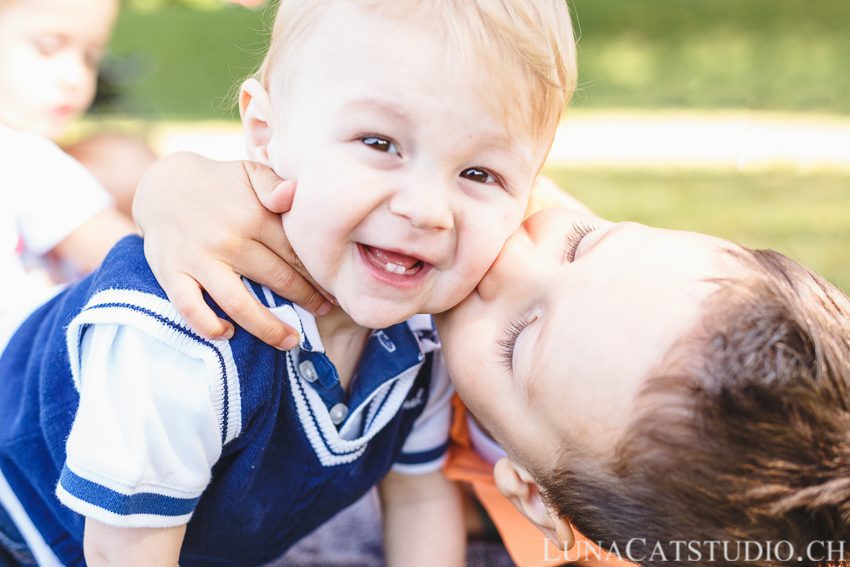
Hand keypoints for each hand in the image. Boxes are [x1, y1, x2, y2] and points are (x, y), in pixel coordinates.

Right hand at [133, 152, 331, 349]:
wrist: (162, 183)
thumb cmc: (219, 183)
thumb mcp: (249, 172)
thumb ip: (275, 183)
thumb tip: (295, 194)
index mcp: (254, 216)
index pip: (296, 254)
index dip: (319, 276)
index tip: (335, 290)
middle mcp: (228, 239)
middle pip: (277, 280)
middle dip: (306, 300)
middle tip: (324, 312)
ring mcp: (199, 258)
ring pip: (238, 303)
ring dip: (268, 328)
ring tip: (290, 341)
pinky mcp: (171, 272)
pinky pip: (190, 308)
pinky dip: (208, 325)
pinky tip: (227, 334)